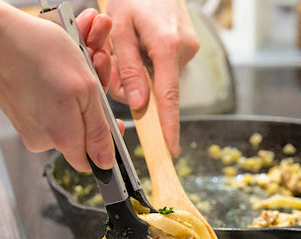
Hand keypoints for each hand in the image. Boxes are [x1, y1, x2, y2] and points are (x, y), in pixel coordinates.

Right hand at [0, 1, 119, 170]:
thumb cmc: (39, 54)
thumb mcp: (86, 90)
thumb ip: (99, 131)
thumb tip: (105, 163)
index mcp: (63, 139)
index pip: (91, 160)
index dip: (106, 142)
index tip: (114, 120)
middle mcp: (44, 140)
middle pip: (81, 132)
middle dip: (95, 100)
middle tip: (98, 66)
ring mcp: (30, 128)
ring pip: (67, 115)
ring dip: (80, 88)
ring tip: (81, 56)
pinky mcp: (21, 114)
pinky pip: (50, 106)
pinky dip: (61, 87)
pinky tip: (62, 63)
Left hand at [105, 0, 199, 156]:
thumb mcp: (120, 26)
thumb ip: (128, 68)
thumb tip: (137, 104)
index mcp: (168, 46)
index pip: (169, 98)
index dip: (169, 128)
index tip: (169, 150)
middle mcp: (184, 51)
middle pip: (159, 91)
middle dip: (135, 89)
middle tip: (111, 61)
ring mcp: (189, 50)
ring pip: (159, 81)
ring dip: (138, 74)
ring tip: (124, 46)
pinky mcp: (187, 48)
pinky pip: (164, 69)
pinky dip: (147, 65)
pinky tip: (139, 45)